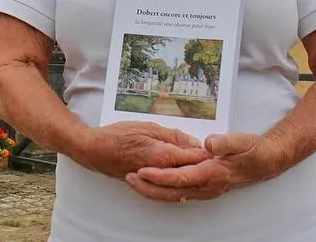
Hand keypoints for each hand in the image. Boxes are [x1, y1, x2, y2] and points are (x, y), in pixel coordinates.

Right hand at [73, 121, 210, 179]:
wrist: (93, 150)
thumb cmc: (116, 135)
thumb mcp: (147, 127)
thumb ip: (172, 136)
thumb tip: (195, 143)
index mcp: (162, 156)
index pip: (193, 157)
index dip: (209, 155)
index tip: (223, 151)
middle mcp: (159, 172)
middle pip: (190, 173)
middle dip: (205, 168)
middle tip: (220, 162)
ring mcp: (153, 181)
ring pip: (181, 184)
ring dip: (194, 178)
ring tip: (207, 171)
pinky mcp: (146, 185)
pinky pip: (168, 188)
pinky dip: (180, 184)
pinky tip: (186, 179)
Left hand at [125, 132, 286, 201]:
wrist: (265, 162)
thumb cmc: (252, 150)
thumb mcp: (240, 141)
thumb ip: (224, 142)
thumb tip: (208, 143)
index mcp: (212, 173)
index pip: (180, 178)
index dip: (159, 175)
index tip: (141, 170)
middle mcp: (207, 186)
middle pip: (172, 191)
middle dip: (149, 187)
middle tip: (129, 177)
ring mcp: (206, 189)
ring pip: (174, 195)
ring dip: (153, 190)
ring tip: (134, 181)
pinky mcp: (204, 187)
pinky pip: (180, 193)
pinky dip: (163, 191)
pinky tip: (152, 185)